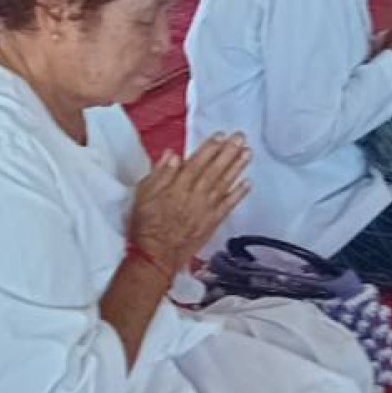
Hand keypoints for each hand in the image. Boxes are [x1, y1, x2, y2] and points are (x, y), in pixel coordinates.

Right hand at [128, 136, 249, 273]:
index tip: (221, 136)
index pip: (197, 163)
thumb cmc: (146, 226)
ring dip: (237, 168)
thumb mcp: (144, 195)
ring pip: (224, 184)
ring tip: (247, 153)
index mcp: (177, 187)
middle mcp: (195, 196)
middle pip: (214, 170)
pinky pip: (227, 206)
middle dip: (228, 152)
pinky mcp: (211, 223)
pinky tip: (247, 183)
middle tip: (241, 138)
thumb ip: (159, 174)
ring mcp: (205, 209)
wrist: (155, 256)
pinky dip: (238, 194)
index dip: (210, 148)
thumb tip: (172, 155)